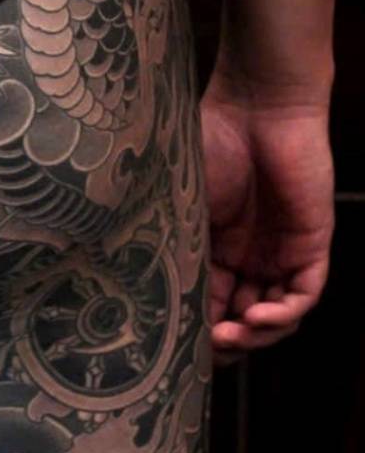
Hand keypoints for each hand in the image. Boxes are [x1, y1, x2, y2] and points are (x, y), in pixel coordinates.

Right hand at [200, 74, 334, 366]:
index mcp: (216, 242)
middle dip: (227, 341)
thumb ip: (173, 241)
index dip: (198, 327)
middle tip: (205, 349)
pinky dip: (283, 314)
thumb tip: (140, 291)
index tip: (175, 345)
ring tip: (229, 337)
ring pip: (276, 314)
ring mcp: (282, 250)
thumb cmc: (212, 137)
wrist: (258, 103)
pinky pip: (304, 295)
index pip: (211, 299)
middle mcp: (251, 253)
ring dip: (255, 335)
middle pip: (244, 317)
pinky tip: (258, 317)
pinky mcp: (311, 243)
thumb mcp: (182, 198)